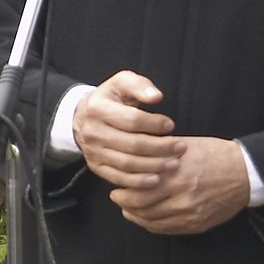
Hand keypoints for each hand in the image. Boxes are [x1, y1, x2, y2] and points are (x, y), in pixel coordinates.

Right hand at [70, 71, 182, 187]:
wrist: (83, 116)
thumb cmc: (110, 98)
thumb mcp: (122, 82)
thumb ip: (140, 86)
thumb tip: (156, 97)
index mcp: (97, 108)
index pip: (132, 120)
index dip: (155, 124)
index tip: (171, 125)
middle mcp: (92, 131)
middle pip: (132, 144)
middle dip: (161, 147)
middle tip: (180, 147)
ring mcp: (93, 151)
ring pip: (127, 163)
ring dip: (154, 165)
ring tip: (174, 163)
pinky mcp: (96, 166)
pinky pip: (119, 177)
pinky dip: (139, 181)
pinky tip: (156, 179)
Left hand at [72, 72, 248, 235]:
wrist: (245, 173)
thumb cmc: (214, 154)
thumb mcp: (184, 147)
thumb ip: (160, 155)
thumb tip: (134, 158)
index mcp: (176, 175)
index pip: (138, 190)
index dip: (123, 192)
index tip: (115, 187)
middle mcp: (181, 197)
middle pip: (141, 208)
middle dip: (125, 204)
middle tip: (118, 198)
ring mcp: (190, 214)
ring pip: (152, 221)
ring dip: (136, 216)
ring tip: (129, 209)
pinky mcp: (197, 225)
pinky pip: (167, 230)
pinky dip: (152, 225)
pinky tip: (146, 218)